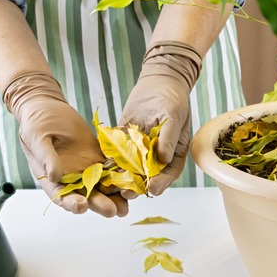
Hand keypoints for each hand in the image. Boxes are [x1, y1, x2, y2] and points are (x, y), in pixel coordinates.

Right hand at [3, 73, 127, 216]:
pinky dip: (123, 173)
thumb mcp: (37, 137)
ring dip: (116, 195)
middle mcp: (72, 178)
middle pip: (87, 195)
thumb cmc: (37, 123)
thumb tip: (54, 175)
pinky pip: (113, 167)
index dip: (71, 203)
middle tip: (111, 211)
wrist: (49, 107)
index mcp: (53, 179)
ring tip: (127, 203)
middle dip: (100, 204)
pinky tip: (134, 179)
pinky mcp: (99, 157)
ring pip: (104, 185)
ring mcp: (88, 169)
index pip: (62, 196)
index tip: (81, 207)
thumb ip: (46, 157)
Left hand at [120, 41, 202, 195]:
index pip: (169, 173)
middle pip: (148, 176)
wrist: (157, 82)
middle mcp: (157, 156)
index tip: (152, 189)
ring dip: (122, 179)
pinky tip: (102, 169)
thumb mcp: (173, 116)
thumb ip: (168, 138)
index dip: (161, 183)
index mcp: (173, 153)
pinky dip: (111, 163)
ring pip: (131, 169)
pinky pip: (118, 155)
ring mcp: (140, 150)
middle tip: (127, 193)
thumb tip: (163, 158)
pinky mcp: (125, 142)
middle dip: (138, 186)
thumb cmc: (171, 99)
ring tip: (113, 186)